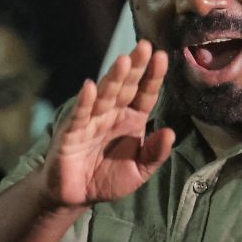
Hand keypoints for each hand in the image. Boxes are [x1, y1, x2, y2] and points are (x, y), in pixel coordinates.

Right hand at [40, 40, 174, 207]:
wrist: (77, 196)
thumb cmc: (108, 178)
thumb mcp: (139, 171)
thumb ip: (155, 153)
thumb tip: (170, 133)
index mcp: (132, 119)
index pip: (145, 94)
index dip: (153, 77)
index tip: (163, 57)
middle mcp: (112, 114)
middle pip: (126, 86)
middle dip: (135, 67)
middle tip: (145, 46)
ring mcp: (91, 120)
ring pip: (104, 95)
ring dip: (113, 78)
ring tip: (123, 60)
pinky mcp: (71, 132)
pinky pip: (80, 115)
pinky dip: (84, 102)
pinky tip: (90, 87)